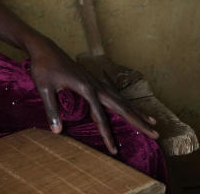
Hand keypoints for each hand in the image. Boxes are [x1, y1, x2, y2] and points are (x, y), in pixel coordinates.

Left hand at [26, 36, 158, 152]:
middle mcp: (96, 85)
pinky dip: (125, 102)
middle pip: (122, 107)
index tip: (114, 150)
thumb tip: (57, 131)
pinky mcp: (93, 80)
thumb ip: (52, 110)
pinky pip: (114, 94)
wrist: (44, 48)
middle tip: (156, 134)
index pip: (100, 117)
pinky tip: (130, 107)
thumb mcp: (44, 88)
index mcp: (86, 88)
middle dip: (138, 121)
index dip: (107, 135)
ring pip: (121, 99)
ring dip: (136, 111)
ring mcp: (96, 82)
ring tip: (152, 121)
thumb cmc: (43, 67)